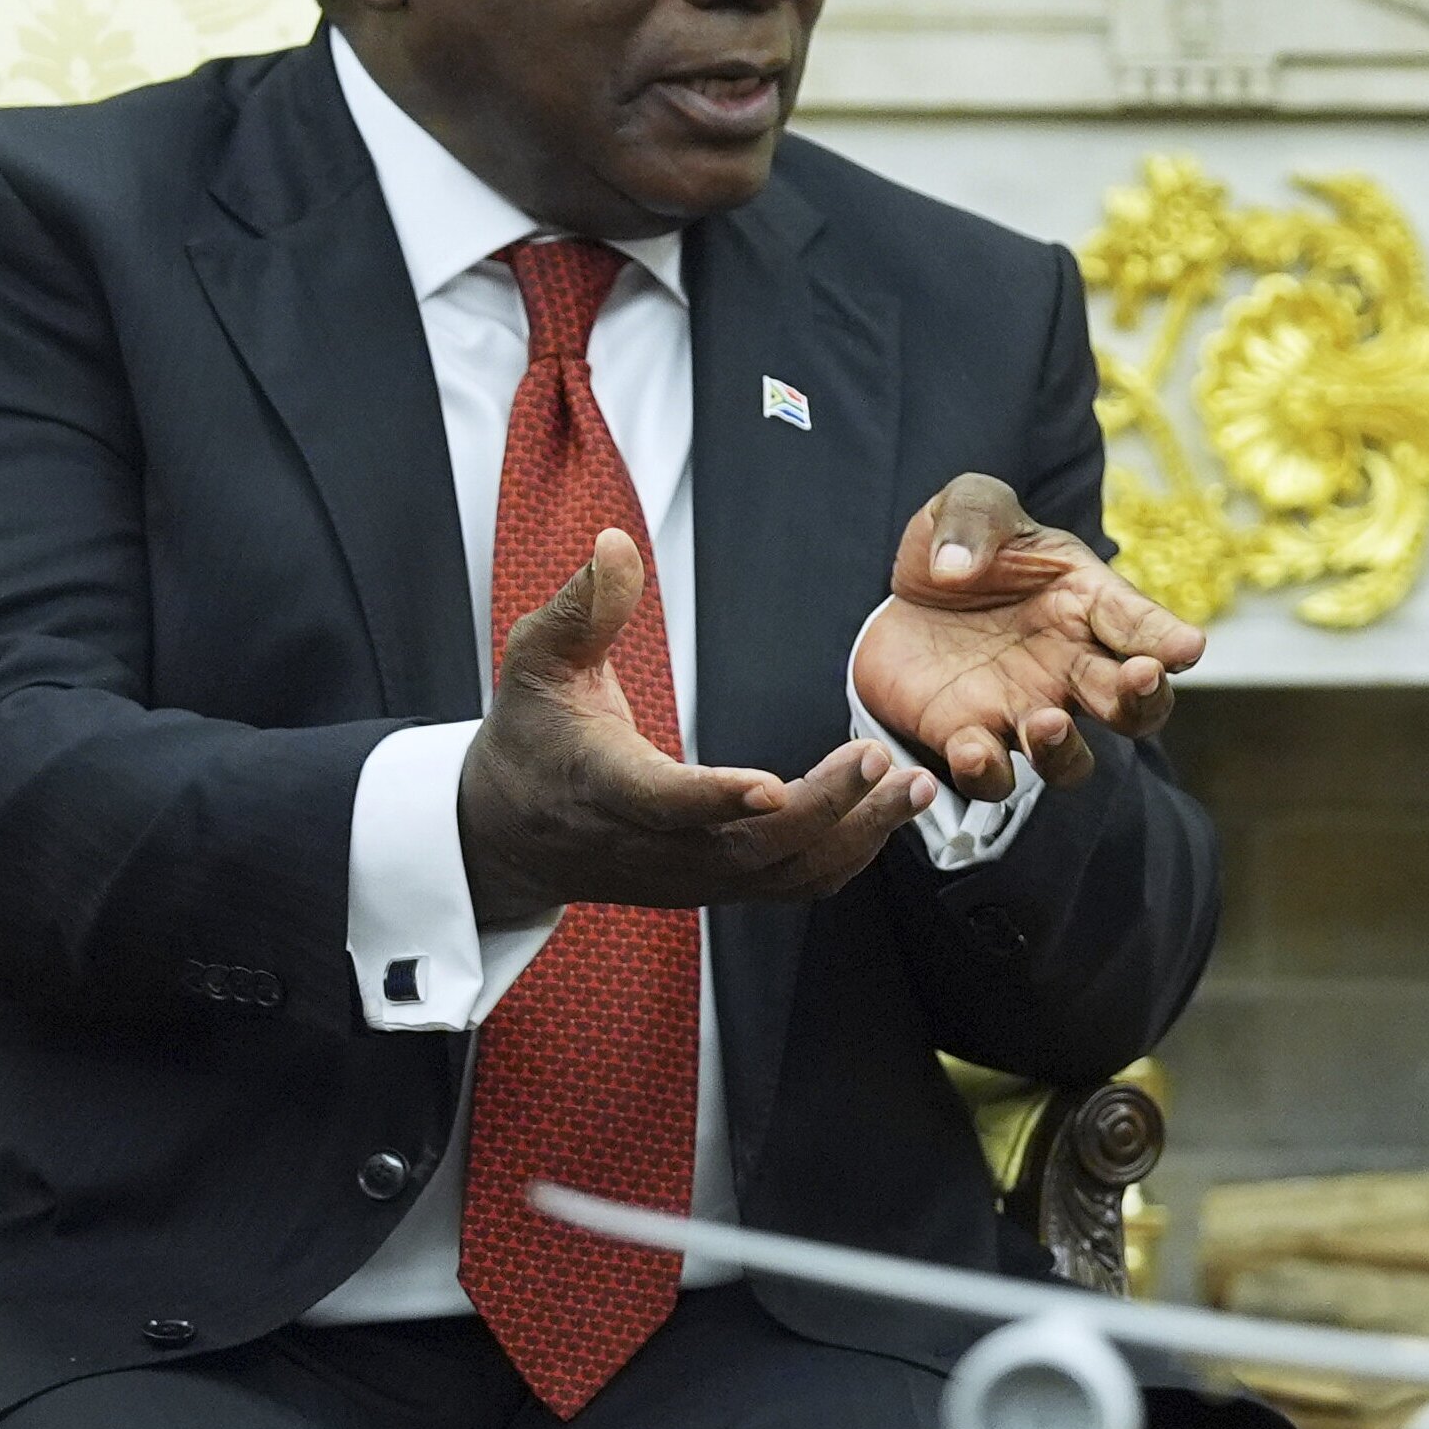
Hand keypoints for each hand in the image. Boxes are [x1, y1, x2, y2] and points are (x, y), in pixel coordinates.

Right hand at [459, 531, 935, 927]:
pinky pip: (795, 883)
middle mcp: (655, 847)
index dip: (716, 799)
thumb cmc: (531, 734)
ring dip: (857, 835)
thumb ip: (583, 606)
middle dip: (825, 810)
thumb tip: (616, 542)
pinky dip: (849, 854)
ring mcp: (693, 876)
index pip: (663, 804)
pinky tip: (890, 812)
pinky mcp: (721, 885)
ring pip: (786, 874)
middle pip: (752, 848)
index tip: (772, 787)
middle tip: (882, 758)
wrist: (513, 832)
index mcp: (604, 787)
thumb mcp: (536, 661)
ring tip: (915, 786)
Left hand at [851, 473, 1204, 803]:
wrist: (903, 597)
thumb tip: (956, 566)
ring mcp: (1026, 711)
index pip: (1142, 624)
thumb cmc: (960, 547)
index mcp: (1087, 602)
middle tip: (1141, 678)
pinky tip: (971, 749)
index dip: (1169, 639)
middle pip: (1134, 706)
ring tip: (1046, 722)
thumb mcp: (970, 505)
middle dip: (1145, 699)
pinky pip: (993, 777)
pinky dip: (987, 773)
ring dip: (1066, 750)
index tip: (1186, 647)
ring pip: (1072, 760)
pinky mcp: (970, 740)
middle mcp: (1071, 667)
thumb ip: (971, 518)